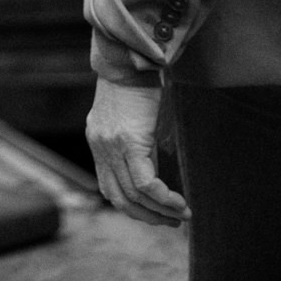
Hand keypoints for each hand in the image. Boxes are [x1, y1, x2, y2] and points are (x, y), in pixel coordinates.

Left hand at [86, 78, 187, 224]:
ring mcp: (111, 145)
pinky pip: (145, 182)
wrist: (132, 57)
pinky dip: (163, 198)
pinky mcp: (128, 141)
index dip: (134, 208)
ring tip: (182, 214)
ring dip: (160, 211)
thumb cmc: (139, 85)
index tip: (157, 215)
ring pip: (134, 194)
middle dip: (148, 217)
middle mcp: (100, 147)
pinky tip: (179, 202)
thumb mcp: (133, 121)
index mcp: (98, 142)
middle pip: (120, 198)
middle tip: (172, 222)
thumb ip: (138, 147)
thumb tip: (160, 178)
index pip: (110, 189)